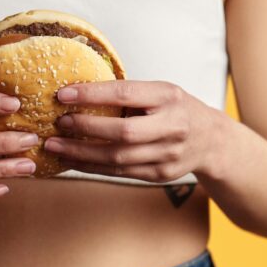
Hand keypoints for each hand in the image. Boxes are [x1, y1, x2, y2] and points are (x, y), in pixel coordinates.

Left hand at [43, 80, 218, 182]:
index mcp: (168, 96)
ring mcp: (168, 154)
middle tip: (58, 123)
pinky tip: (71, 160)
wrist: (212, 140)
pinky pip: (120, 173)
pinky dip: (92, 167)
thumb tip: (78, 92)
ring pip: (118, 158)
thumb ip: (128, 93)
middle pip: (122, 131)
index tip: (63, 94)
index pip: (125, 94)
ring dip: (81, 153)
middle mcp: (171, 126)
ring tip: (55, 146)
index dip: (92, 94)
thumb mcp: (160, 91)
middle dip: (85, 127)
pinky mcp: (160, 175)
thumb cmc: (176, 108)